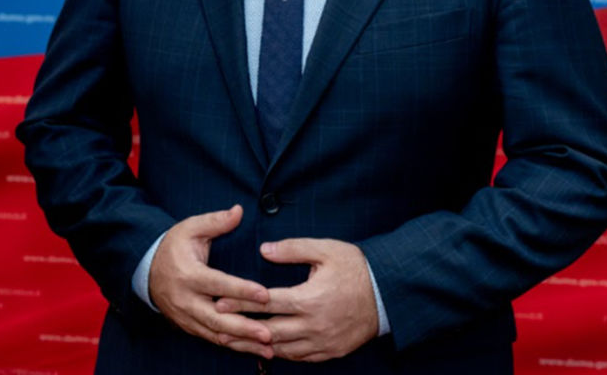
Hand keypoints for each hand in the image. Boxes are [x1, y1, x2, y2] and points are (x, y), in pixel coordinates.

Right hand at [149, 205, 273, 357]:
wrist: (146, 268)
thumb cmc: (173, 246)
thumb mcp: (191, 228)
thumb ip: (216, 221)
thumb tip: (239, 210)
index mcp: (188, 274)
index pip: (218, 284)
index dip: (241, 290)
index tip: (265, 294)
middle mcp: (186, 299)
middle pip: (217, 319)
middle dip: (244, 328)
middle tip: (269, 333)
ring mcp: (186, 316)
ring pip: (216, 335)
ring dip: (243, 343)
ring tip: (268, 348)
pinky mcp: (188, 326)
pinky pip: (212, 339)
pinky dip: (233, 345)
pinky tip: (252, 349)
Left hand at [215, 238, 378, 362]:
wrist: (388, 293)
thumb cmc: (356, 267)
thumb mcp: (326, 250)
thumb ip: (293, 249)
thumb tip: (264, 250)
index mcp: (309, 298)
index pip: (266, 303)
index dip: (240, 303)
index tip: (219, 302)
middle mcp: (313, 324)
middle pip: (268, 331)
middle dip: (241, 330)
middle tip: (217, 328)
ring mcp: (322, 341)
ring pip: (282, 349)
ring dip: (257, 346)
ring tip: (235, 342)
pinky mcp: (331, 351)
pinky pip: (300, 357)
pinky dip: (281, 354)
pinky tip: (267, 350)